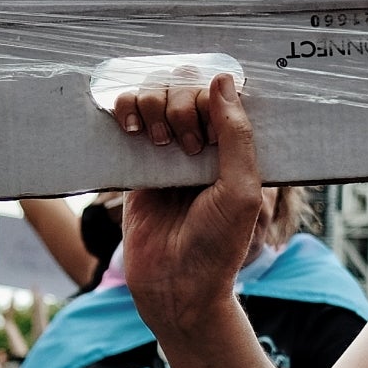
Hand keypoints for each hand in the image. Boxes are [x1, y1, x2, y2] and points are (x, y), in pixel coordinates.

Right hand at [115, 74, 262, 337]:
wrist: (175, 288)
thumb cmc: (218, 244)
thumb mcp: (242, 189)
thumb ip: (237, 135)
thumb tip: (222, 79)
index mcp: (235, 145)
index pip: (220, 91)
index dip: (210, 101)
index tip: (209, 140)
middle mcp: (203, 141)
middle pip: (185, 86)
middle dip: (182, 105)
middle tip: (190, 147)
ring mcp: (168, 149)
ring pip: (155, 93)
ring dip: (154, 104)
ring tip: (157, 141)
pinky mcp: (137, 163)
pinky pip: (128, 116)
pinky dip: (126, 108)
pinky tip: (132, 127)